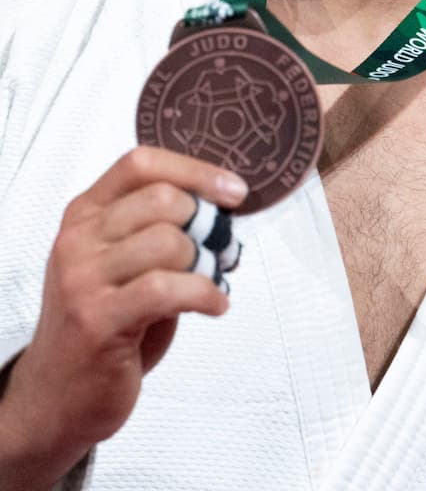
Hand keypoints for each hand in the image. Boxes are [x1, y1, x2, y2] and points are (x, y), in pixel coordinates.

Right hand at [0, 146, 247, 488]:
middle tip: (222, 248)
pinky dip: (205, 293)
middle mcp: (78, 239)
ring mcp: (83, 279)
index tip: (233, 190)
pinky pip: (168, 289)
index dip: (194, 170)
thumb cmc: (105, 323)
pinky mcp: (98, 320)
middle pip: (161, 199)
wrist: (58, 395)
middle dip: (205, 222)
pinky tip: (216, 305)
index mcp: (84, 213)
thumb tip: (224, 207)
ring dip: (205, 262)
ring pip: (168, 242)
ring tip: (212, 280)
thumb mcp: (122, 262)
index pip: (140, 163)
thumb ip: (157, 228)